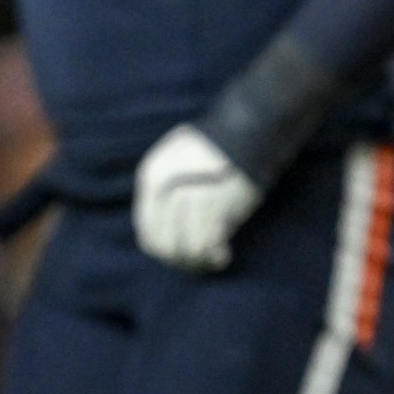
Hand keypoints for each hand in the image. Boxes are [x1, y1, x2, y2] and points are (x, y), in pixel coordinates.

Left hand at [132, 123, 262, 272]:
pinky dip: (214, 257)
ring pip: (185, 249)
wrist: (246, 131)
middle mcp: (166, 189)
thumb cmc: (215, 147)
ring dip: (200, 261)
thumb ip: (164, 192)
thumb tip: (165, 232)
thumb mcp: (174, 160)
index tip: (181, 255)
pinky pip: (206, 246)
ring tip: (213, 259)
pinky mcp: (214, 205)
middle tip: (198, 262)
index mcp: (152, 177)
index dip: (164, 250)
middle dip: (180, 260)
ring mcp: (189, 197)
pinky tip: (223, 254)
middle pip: (163, 245)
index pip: (147, 231)